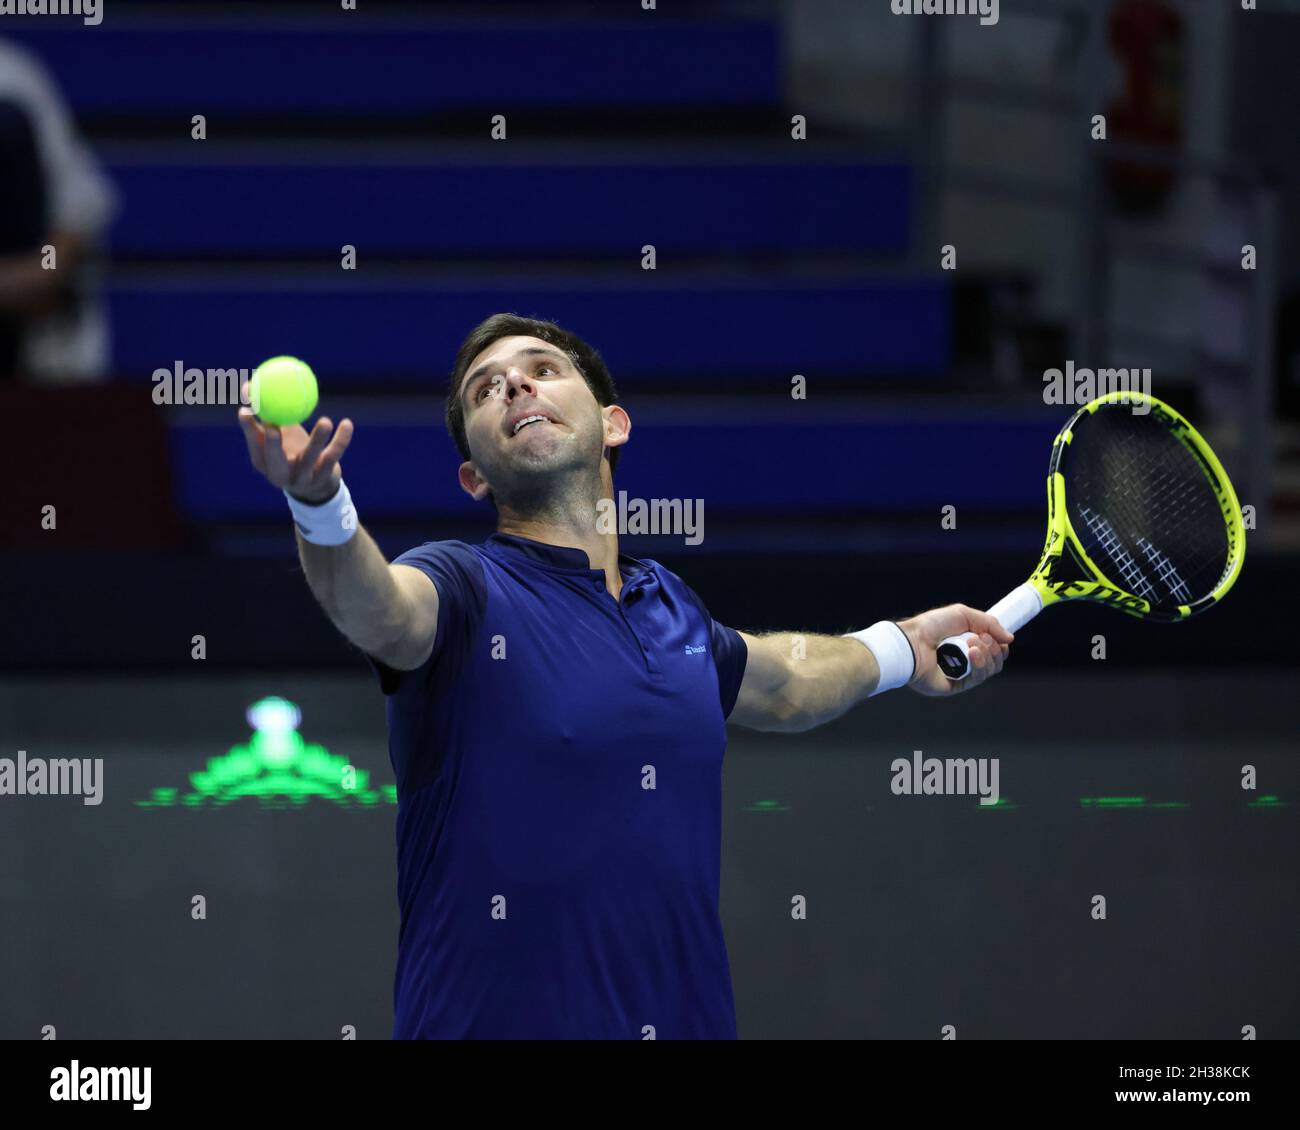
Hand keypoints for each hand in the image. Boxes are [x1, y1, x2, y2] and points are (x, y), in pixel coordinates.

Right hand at [237, 381, 352, 502]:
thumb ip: (264, 413)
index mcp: (264, 463)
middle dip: (272, 446)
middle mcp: (280, 475)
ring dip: (317, 439)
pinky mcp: (323, 477)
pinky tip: (347, 424)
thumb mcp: (276, 433)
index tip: (246, 410)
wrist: (314, 480)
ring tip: (325, 421)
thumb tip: (246, 386)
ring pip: (310, 458)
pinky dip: (341, 440)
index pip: (255, 446)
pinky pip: (333, 456)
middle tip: (273, 426)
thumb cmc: (289, 448)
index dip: (248, 430)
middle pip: (275, 462)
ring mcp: (302, 478)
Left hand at [898, 604, 1012, 696]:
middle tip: (980, 639)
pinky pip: (976, 679)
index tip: (999, 638)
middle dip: (993, 649)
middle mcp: (964, 660)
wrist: (912, 641)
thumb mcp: (963, 615)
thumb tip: (1009, 639)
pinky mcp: (954, 686)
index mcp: (965, 645)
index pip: (992, 650)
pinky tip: (972, 654)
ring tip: (972, 644)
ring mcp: (959, 674)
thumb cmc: (931, 626)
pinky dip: (979, 666)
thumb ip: (989, 623)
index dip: (999, 646)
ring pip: (988, 670)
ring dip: (987, 655)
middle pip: (995, 661)